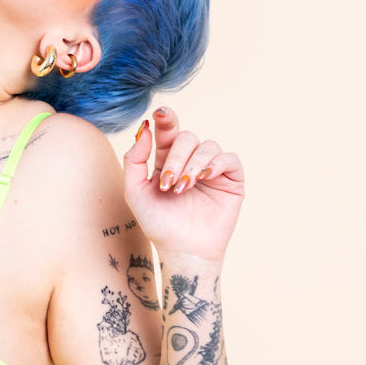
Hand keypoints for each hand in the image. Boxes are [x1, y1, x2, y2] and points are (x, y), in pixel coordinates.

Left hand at [123, 107, 244, 262]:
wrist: (182, 250)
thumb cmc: (158, 224)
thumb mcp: (135, 191)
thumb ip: (134, 160)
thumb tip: (146, 128)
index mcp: (167, 160)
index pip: (168, 132)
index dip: (166, 119)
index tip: (160, 114)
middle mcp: (190, 161)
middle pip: (187, 138)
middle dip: (176, 157)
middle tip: (168, 184)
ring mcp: (211, 170)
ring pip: (207, 146)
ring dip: (193, 164)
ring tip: (183, 188)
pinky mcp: (231, 180)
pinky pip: (229, 159)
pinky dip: (216, 164)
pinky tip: (204, 178)